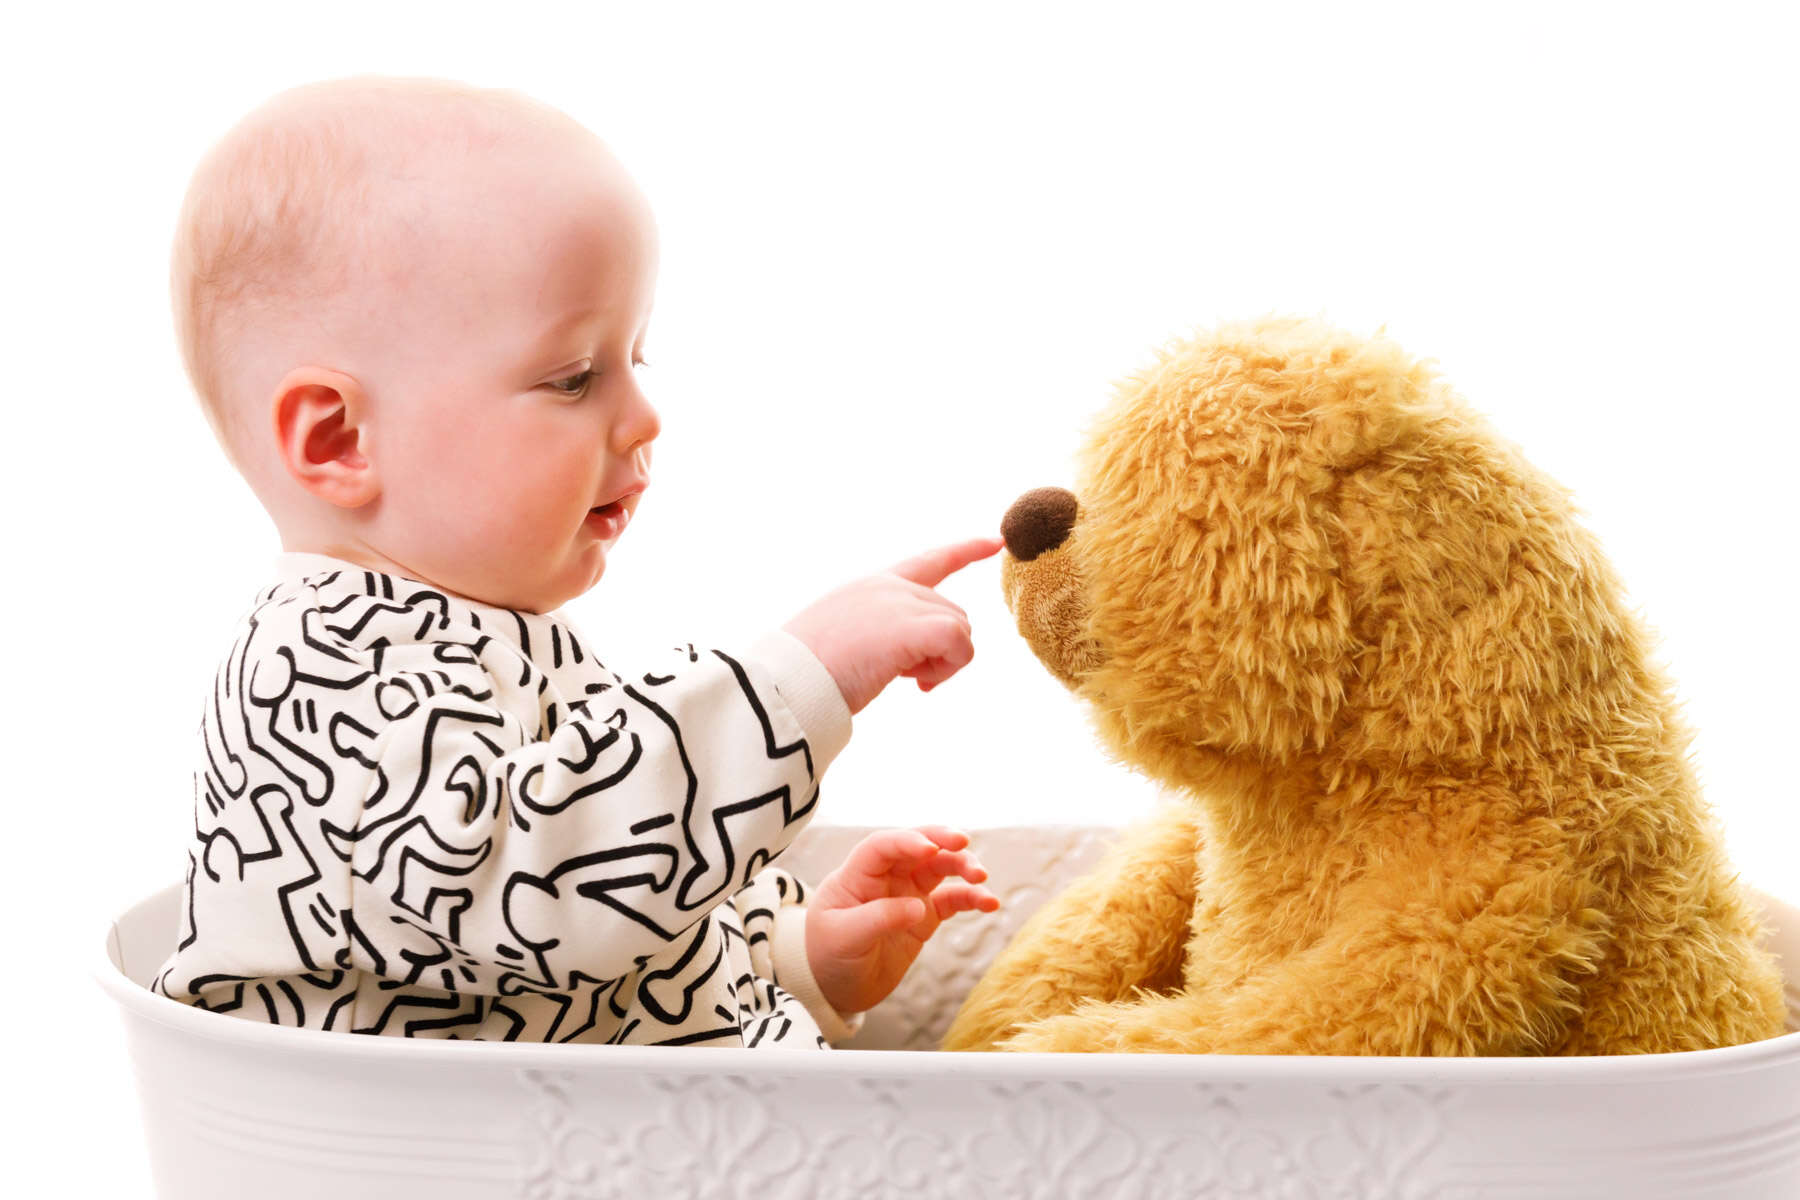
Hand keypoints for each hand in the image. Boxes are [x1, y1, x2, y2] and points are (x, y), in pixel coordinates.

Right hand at [783, 535, 1004, 713]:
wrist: (787, 683)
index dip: (965, 551)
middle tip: (904, 676)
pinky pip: (961, 646)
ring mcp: (903, 602)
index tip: (995, 540)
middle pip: (952, 613)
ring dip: (941, 664)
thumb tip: (917, 655)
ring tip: (901, 678)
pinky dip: (948, 670)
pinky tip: (915, 683)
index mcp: (872, 586)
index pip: (929, 561)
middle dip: (938, 650)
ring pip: (960, 630)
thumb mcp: (847, 639)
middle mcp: (890, 586)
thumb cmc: (807, 673)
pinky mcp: (915, 626)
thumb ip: (883, 632)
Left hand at [805, 826, 1000, 1013]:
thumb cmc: (827, 955)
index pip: (883, 846)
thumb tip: (918, 907)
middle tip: (963, 842)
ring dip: (962, 866)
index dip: (906, 841)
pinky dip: (971, 898)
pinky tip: (990, 902)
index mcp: (857, 874)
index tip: (929, 848)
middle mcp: (886, 877)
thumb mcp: (844, 938)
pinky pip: (953, 900)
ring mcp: (907, 894)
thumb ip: (879, 919)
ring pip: (940, 868)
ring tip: (981, 878)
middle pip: (917, 847)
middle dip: (941, 840)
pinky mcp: (925, 916)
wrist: (835, 988)